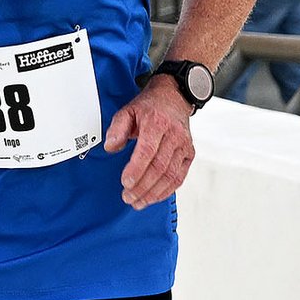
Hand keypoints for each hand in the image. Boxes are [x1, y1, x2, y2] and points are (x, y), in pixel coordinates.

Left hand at [101, 76, 198, 208]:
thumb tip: (111, 146)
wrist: (173, 98)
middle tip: (128, 196)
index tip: (125, 182)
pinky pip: (179, 177)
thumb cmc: (150, 107)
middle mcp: (174, 135)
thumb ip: (117, 128)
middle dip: (142, 186)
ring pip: (170, 175)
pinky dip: (167, 191)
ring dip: (153, 193)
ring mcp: (183, 146)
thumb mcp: (127, 111)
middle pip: (159, 167)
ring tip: (138, 201)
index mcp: (157, 123)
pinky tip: (154, 197)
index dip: (137, 169)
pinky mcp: (189, 154)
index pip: (148, 151)